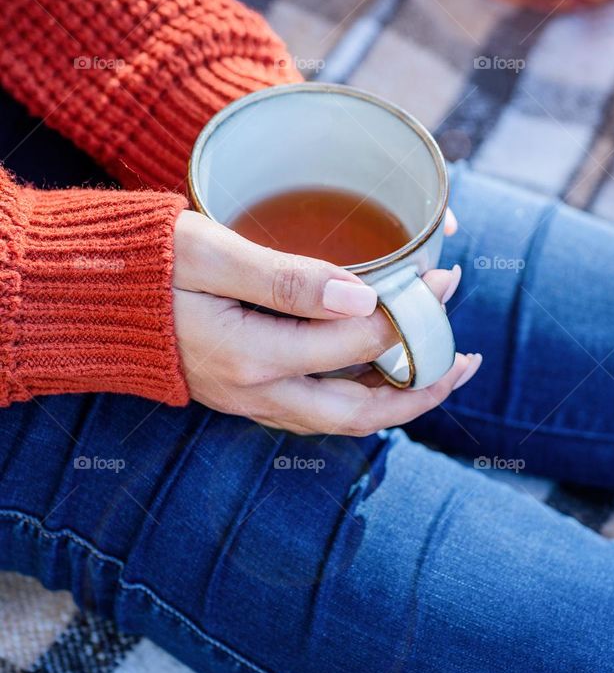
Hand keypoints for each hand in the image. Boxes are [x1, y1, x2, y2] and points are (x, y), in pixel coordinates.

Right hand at [171, 211, 479, 435]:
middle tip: (469, 357)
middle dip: (424, 385)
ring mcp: (248, 401)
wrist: (84, 297)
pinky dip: (360, 398)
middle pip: (363, 411)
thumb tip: (360, 295)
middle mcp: (255, 393)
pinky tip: (379, 374)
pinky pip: (317, 411)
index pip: (357, 341)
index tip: (444, 278)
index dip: (411, 311)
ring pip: (342, 420)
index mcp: (252, 357)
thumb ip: (284, 277)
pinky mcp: (243, 394)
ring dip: (397, 400)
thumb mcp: (210, 252)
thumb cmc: (144, 262)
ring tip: (442, 371)